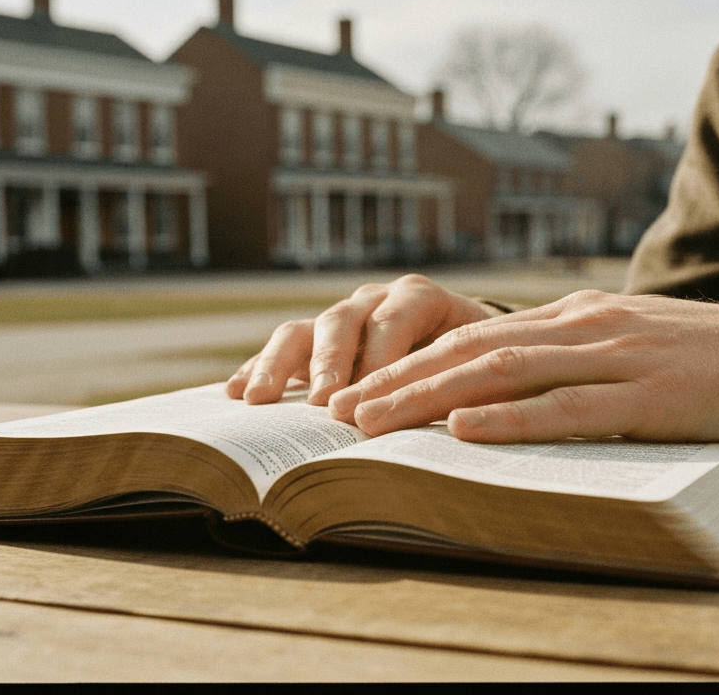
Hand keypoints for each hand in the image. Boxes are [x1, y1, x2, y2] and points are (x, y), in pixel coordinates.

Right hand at [225, 274, 502, 406]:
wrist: (466, 341)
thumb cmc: (478, 357)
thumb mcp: (483, 360)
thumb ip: (468, 377)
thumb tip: (459, 420)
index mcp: (418, 298)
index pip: (395, 318)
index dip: (381, 355)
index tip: (370, 394)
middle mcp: (374, 300)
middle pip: (342, 322)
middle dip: (330, 363)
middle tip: (322, 402)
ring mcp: (341, 317)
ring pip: (303, 331)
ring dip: (279, 366)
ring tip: (258, 401)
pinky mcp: (315, 341)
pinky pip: (282, 349)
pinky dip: (258, 369)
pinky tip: (235, 394)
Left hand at [327, 290, 718, 463]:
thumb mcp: (646, 351)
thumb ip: (589, 364)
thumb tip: (527, 394)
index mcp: (586, 319)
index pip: (480, 338)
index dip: (412, 364)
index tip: (361, 390)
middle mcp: (592, 327)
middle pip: (473, 350)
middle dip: (398, 380)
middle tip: (337, 412)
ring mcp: (622, 358)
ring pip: (504, 373)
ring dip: (428, 398)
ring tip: (372, 422)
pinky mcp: (656, 398)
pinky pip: (571, 409)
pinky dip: (511, 420)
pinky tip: (465, 431)